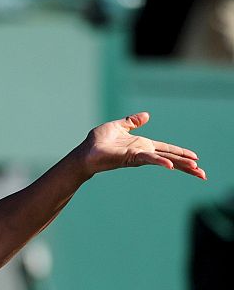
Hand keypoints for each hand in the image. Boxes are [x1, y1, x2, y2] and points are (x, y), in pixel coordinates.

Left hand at [77, 112, 205, 179]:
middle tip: (203, 174)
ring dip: (180, 165)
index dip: (181, 153)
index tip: (196, 159)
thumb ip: (132, 122)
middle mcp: (143, 152)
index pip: (167, 149)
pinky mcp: (131, 157)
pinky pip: (148, 159)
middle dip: (187, 165)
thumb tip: (146, 115)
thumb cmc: (98, 142)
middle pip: (170, 158)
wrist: (85, 152)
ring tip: (196, 171)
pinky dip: (160, 161)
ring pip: (164, 160)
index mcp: (142, 145)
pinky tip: (170, 165)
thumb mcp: (118, 126)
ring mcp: (138, 156)